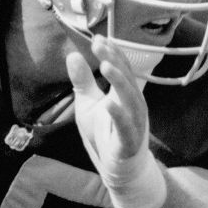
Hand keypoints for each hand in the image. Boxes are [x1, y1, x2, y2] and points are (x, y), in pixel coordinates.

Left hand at [67, 35, 148, 171]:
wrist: (118, 169)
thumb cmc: (104, 134)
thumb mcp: (87, 104)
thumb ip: (83, 81)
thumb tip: (72, 55)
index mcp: (126, 94)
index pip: (122, 68)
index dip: (112, 52)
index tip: (98, 38)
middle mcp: (134, 105)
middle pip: (127, 79)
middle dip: (115, 60)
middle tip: (100, 45)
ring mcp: (134, 124)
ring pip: (130, 100)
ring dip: (120, 82)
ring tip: (107, 66)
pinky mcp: (129, 142)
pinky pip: (126, 127)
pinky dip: (119, 115)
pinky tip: (109, 103)